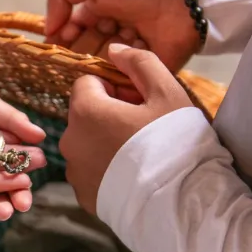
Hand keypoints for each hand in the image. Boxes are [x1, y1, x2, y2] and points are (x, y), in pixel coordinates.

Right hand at [45, 0, 200, 71]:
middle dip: (85, 49)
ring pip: (105, 68)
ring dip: (106, 57)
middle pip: (87, 52)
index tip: (61, 40)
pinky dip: (126, 70)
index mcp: (101, 9)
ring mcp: (134, 53)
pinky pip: (129, 80)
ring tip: (116, 42)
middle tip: (89, 44)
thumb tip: (49, 29)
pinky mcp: (151, 69)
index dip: (66, 37)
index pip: (73, 32)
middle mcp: (115, 32)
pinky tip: (131, 54)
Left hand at [59, 44, 191, 213]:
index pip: (87, 83)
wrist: (181, 202)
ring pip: (88, 145)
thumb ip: (139, 62)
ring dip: (107, 143)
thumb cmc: (175, 142)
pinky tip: (135, 176)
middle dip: (110, 115)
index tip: (139, 102)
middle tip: (145, 128)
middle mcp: (70, 142)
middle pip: (86, 115)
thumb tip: (114, 48)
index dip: (114, 88)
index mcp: (85, 111)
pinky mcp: (84, 197)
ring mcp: (75, 173)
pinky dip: (107, 170)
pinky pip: (92, 172)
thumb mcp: (167, 92)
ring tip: (141, 155)